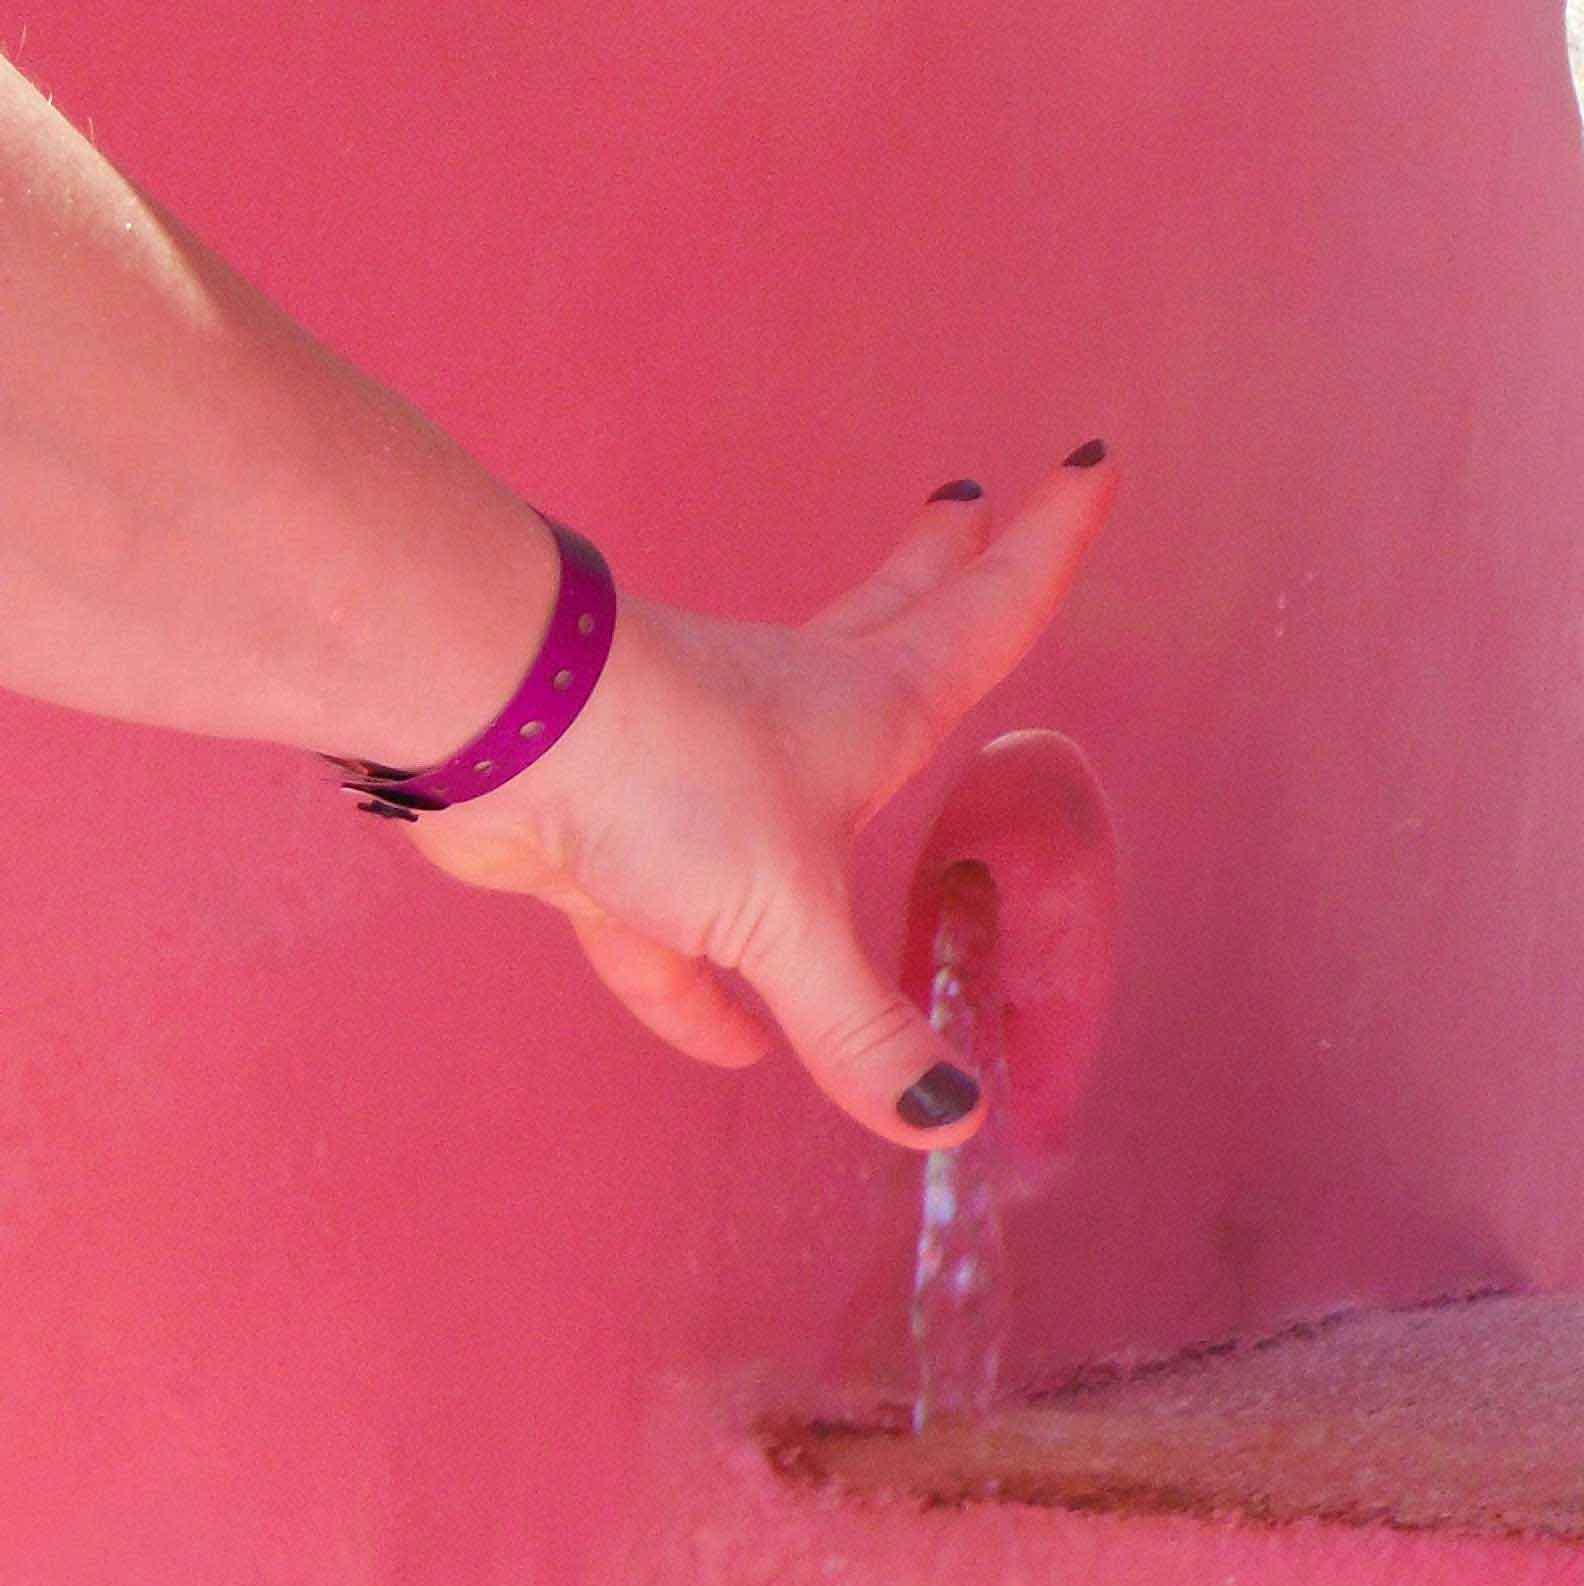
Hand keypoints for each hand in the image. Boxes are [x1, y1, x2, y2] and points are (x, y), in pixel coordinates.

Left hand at [398, 455, 1115, 1150]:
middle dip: (943, 571)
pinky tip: (730, 1047)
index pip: (994, 610)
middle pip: (896, 625)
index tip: (1091, 465)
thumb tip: (948, 1120)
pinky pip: (683, 932)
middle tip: (969, 511)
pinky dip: (707, 990)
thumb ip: (863, 1029)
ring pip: (797, 770)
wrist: (489, 737)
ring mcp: (706, 773)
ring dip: (839, 768)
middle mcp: (799, 720)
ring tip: (877, 791)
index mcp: (872, 706)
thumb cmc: (666, 775)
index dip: (1053, 543)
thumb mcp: (791, 916)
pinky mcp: (617, 839)